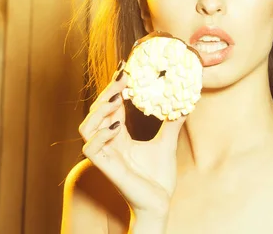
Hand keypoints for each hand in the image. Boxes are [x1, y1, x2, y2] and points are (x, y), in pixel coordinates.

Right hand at [79, 61, 185, 217]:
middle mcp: (108, 143)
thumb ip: (172, 122)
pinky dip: (101, 134)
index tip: (126, 68)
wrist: (159, 204)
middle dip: (107, 92)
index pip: (110, 106)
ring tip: (118, 99)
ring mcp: (105, 155)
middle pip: (96, 111)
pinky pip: (91, 148)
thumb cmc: (158, 177)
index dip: (115, 87)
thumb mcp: (167, 142)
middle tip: (124, 77)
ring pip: (86, 127)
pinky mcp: (106, 168)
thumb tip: (186, 100)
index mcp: (118, 136)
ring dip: (100, 110)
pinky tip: (117, 125)